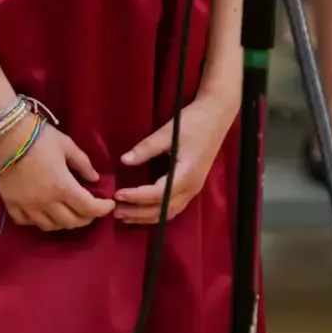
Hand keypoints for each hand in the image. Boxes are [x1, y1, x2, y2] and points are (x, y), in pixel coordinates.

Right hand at [0, 121, 114, 232]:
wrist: (6, 134)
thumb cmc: (40, 136)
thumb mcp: (67, 145)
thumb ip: (83, 164)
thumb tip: (94, 178)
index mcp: (63, 187)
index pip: (89, 208)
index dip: (103, 209)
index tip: (109, 204)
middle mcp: (46, 202)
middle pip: (72, 221)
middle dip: (87, 217)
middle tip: (91, 209)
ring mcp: (27, 206)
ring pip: (51, 226)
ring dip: (65, 222)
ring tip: (69, 212)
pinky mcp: (11, 205)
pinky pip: (28, 222)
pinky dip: (39, 221)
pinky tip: (44, 212)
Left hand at [114, 93, 236, 224]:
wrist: (216, 115)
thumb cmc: (194, 122)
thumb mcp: (168, 132)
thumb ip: (146, 148)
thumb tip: (124, 161)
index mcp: (186, 175)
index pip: (157, 194)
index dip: (136, 196)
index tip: (117, 194)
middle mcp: (191, 187)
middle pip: (162, 210)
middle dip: (138, 213)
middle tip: (115, 212)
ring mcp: (194, 189)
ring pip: (168, 212)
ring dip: (146, 216)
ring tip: (125, 215)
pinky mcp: (192, 186)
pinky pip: (173, 207)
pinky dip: (157, 212)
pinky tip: (143, 210)